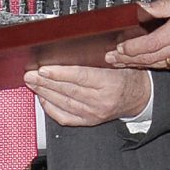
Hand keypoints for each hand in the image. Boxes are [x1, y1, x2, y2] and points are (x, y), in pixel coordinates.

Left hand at [26, 63, 152, 127]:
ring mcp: (94, 114)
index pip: (80, 77)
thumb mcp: (120, 62)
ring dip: (45, 93)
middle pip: (68, 91)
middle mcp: (101, 101)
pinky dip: (51, 108)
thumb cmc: (129, 77)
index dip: (59, 74)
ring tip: (32, 83)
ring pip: (64, 103)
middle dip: (45, 82)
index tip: (43, 69)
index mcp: (110, 83)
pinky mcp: (89, 121)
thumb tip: (73, 47)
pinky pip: (65, 117)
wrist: (140, 98)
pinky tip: (43, 99)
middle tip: (30, 75)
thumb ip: (101, 56)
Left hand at [109, 0, 169, 71]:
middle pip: (152, 59)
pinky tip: (150, 62)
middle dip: (129, 61)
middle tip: (112, 60)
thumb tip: (144, 8)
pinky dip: (160, 65)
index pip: (149, 45)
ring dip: (142, 65)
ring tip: (126, 64)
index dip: (130, 49)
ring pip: (163, 65)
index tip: (118, 49)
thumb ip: (165, 5)